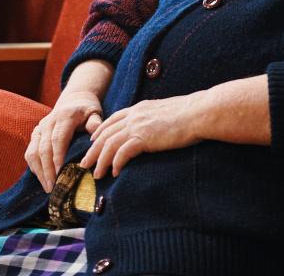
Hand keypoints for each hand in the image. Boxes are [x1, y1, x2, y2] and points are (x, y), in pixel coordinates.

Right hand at [24, 89, 103, 191]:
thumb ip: (95, 123)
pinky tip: (42, 179)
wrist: (74, 100)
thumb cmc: (87, 110)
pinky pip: (30, 153)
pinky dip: (34, 167)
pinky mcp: (35, 134)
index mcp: (64, 116)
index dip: (58, 156)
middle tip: (53, 187)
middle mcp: (48, 122)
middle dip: (47, 169)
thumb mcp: (94, 113)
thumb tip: (95, 136)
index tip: (60, 172)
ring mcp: (40, 128)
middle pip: (44, 148)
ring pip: (33, 152)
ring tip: (48, 187)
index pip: (58, 138)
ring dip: (39, 171)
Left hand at [79, 97, 200, 178]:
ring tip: (96, 174)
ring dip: (100, 160)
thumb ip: (155, 118)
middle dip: (93, 150)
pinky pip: (122, 153)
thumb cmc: (190, 113)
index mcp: (139, 108)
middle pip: (106, 134)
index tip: (93, 140)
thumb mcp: (166, 111)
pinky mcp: (144, 138)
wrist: (198, 112)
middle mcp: (134, 116)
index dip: (101, 130)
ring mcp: (138, 126)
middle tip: (85, 163)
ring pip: (109, 145)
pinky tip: (114, 172)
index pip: (113, 120)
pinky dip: (115, 163)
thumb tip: (156, 127)